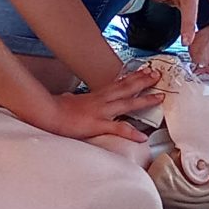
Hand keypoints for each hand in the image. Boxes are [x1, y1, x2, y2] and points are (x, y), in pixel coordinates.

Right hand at [47, 67, 163, 141]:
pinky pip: (118, 129)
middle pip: (127, 88)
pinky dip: (131, 133)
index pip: (118, 83)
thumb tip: (70, 98)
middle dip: (143, 81)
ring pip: (127, 103)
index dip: (133, 77)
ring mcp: (101, 112)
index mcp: (97, 95)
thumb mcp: (68, 99)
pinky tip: (143, 137)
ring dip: (144, 99)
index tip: (144, 71)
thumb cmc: (56, 108)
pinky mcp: (98, 125)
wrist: (48, 113)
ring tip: (159, 97)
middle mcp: (102, 100)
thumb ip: (74, 99)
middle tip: (158, 75)